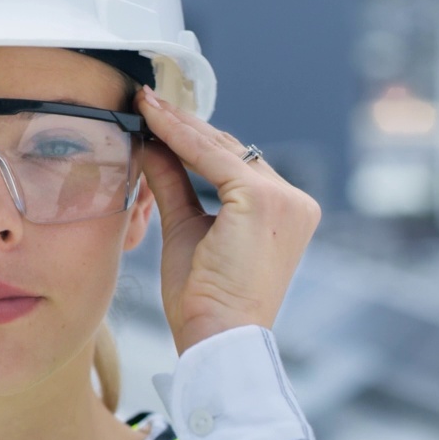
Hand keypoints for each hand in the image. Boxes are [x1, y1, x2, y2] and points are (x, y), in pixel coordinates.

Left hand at [136, 87, 320, 354]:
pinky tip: (154, 120)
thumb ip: (174, 186)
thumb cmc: (204, 300)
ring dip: (180, 124)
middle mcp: (293, 201)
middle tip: (146, 100)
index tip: (157, 116)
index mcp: (285, 211)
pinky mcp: (264, 200)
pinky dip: (180, 137)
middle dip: (184, 125)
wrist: (217, 339)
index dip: (193, 139)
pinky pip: (211, 158)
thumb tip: (153, 145)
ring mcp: (284, 199)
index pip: (233, 164)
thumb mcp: (187, 230)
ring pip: (220, 149)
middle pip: (230, 151)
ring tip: (145, 103)